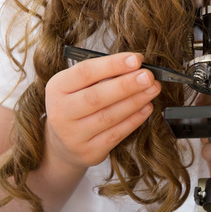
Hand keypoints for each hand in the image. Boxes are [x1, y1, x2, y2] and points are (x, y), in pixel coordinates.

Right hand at [44, 52, 160, 170]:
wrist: (62, 144)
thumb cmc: (77, 105)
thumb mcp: (77, 86)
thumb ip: (102, 75)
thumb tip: (137, 65)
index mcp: (57, 88)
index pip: (85, 72)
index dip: (112, 65)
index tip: (136, 59)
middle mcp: (60, 112)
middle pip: (96, 97)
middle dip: (126, 85)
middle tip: (149, 76)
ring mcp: (73, 135)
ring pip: (108, 116)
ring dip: (135, 101)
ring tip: (153, 89)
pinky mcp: (89, 152)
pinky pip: (116, 134)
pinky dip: (134, 120)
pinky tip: (147, 108)